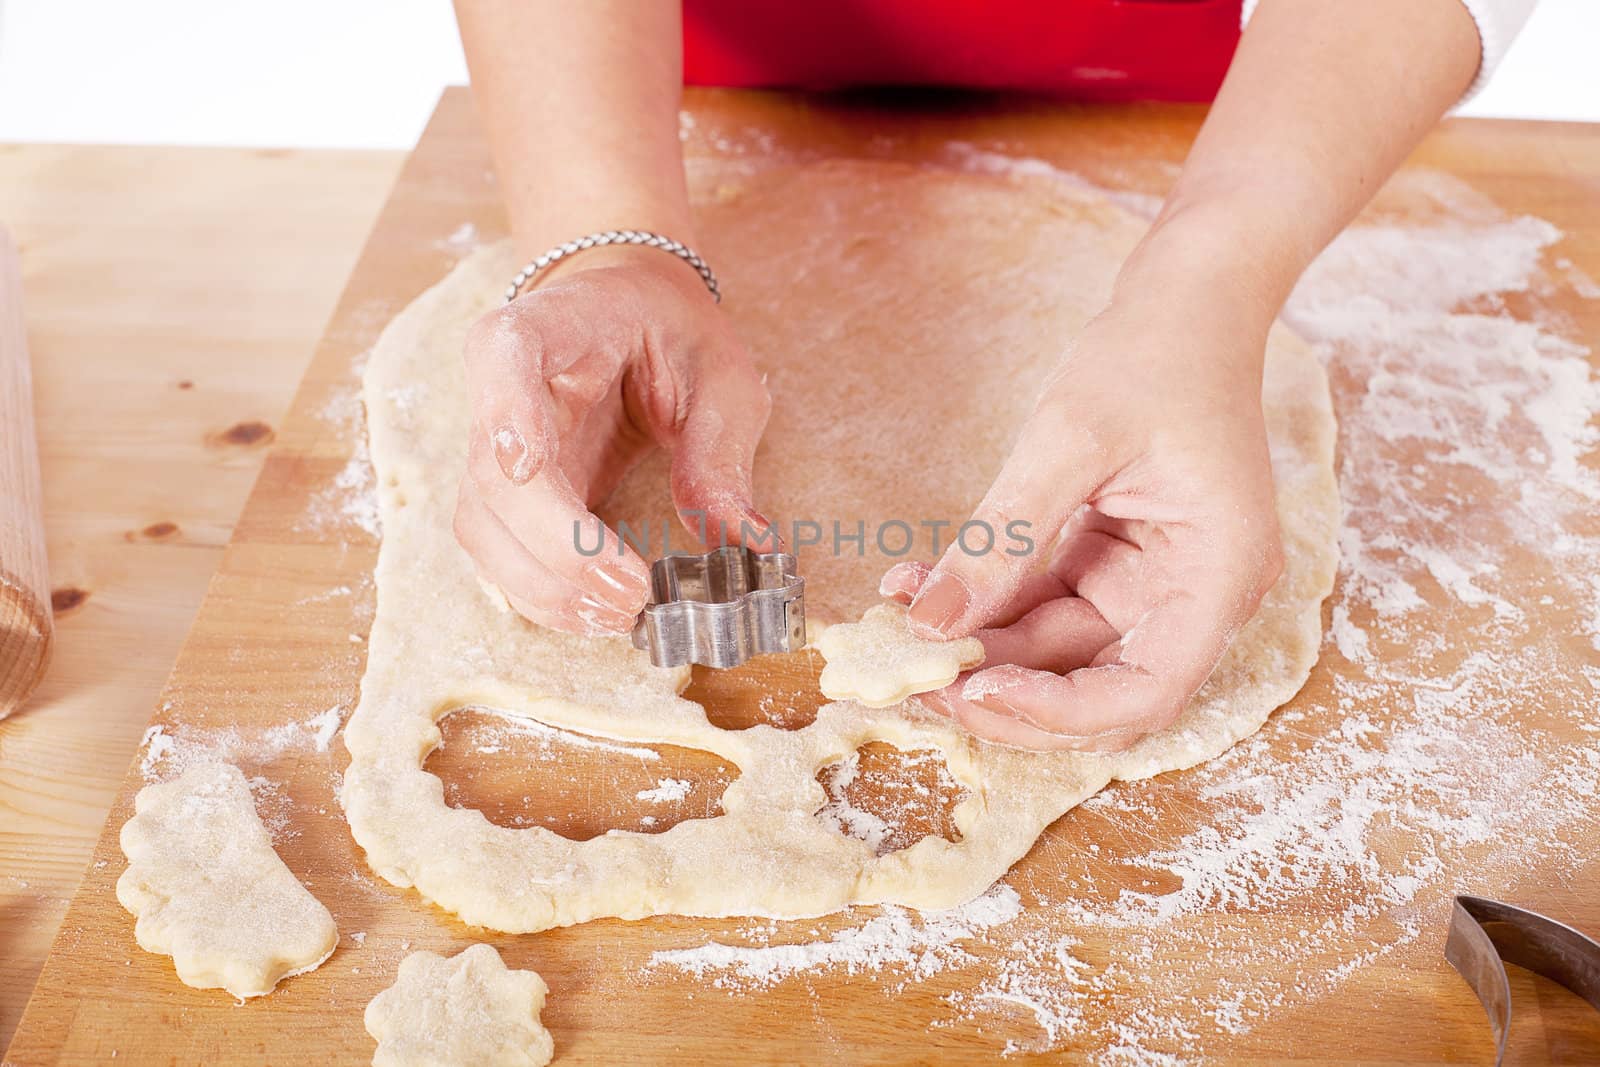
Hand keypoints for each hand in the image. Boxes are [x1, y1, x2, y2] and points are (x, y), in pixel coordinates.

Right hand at [454, 247, 772, 634]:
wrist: (632, 319)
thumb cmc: (672, 335)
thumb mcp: (720, 374)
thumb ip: (721, 449)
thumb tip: (748, 539)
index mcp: (549, 327)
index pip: (502, 355)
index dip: (505, 414)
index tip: (529, 467)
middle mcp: (499, 389)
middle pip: (493, 478)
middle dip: (559, 548)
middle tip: (634, 593)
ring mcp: (492, 448)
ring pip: (484, 530)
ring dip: (547, 587)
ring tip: (624, 614)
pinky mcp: (505, 498)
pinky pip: (501, 556)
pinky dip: (547, 595)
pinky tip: (602, 613)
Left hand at [881, 290, 1282, 751]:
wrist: (1189, 298)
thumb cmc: (1154, 353)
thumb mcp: (1070, 439)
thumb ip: (1001, 537)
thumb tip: (928, 622)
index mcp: (1218, 575)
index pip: (1145, 692)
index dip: (1059, 713)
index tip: (975, 692)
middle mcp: (1196, 593)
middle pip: (1098, 685)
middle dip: (1006, 689)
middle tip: (916, 678)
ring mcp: (1157, 580)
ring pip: (1060, 651)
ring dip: (982, 645)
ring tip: (901, 622)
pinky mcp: (1118, 561)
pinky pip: (1048, 604)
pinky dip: (990, 602)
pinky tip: (924, 585)